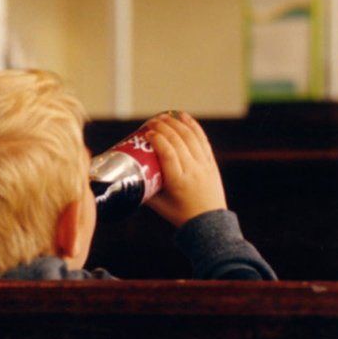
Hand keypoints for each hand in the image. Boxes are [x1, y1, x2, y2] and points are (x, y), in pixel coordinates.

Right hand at [143, 112, 227, 227]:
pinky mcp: (210, 162)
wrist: (208, 222)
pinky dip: (192, 126)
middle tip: (151, 122)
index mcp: (178, 181)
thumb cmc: (180, 215)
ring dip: (176, 123)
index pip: (168, 154)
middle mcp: (193, 170)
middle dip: (164, 127)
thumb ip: (144, 189)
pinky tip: (183, 116)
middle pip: (178, 141)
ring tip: (164, 116)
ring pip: (190, 137)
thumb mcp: (159, 204)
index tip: (147, 133)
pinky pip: (202, 139)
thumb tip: (127, 176)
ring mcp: (204, 165)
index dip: (158, 139)